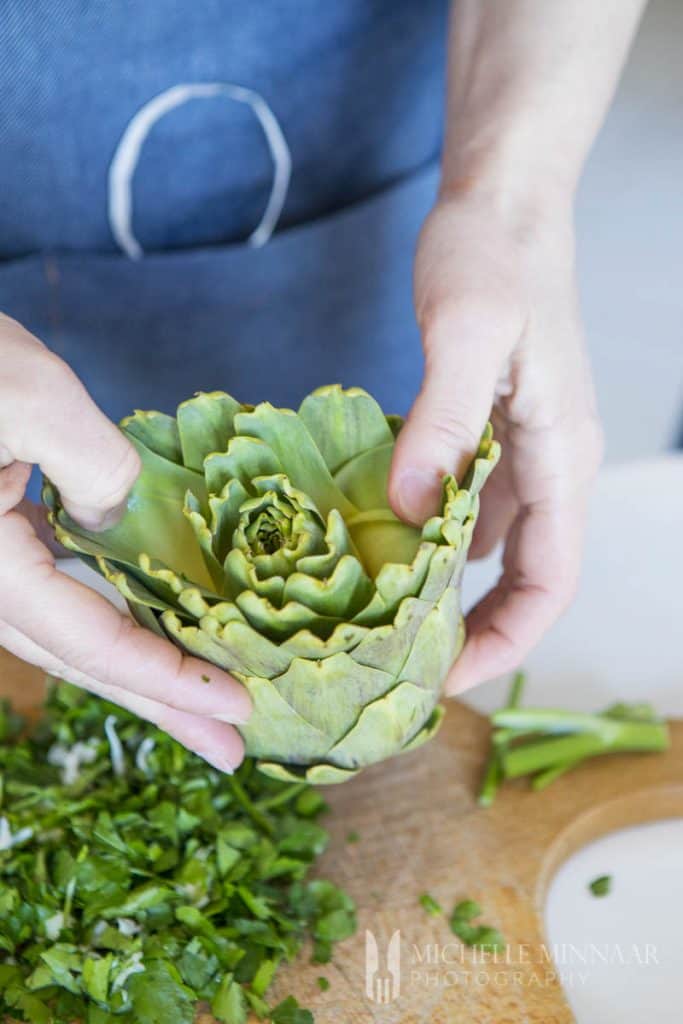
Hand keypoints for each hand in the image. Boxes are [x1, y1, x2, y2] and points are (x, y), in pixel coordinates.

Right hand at [0, 315, 250, 768]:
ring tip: (201, 706)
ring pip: (67, 632)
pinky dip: (108, 616)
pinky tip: (149, 628)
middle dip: (158, 705)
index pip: (87, 639)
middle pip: (79, 658)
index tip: (237, 705)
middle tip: (230, 751)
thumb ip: (99, 470)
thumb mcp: (32, 398)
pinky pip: (56, 593)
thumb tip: (125, 527)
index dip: (166, 678)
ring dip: (136, 669)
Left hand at [388, 193, 602, 692]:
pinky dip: (438, 541)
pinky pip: (473, 508)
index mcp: (559, 456)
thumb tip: (412, 511)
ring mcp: (523, 449)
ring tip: (392, 626)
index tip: (445, 679)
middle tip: (407, 670)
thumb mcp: (466, 329)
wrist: (503, 205)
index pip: (550, 581)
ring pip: (498, 549)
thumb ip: (443, 422)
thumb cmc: (492, 255)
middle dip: (477, 633)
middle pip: (527, 579)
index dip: (505, 641)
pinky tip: (392, 550)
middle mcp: (550, 465)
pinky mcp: (494, 430)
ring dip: (454, 592)